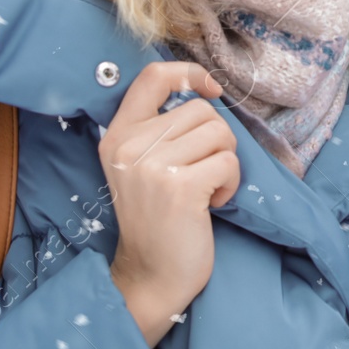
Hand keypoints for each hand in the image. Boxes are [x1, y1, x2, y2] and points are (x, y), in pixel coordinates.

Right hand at [101, 61, 239, 346]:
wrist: (151, 275)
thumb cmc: (158, 218)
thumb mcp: (142, 167)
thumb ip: (160, 129)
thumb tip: (206, 92)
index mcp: (117, 135)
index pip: (153, 76)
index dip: (190, 73)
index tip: (212, 90)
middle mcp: (129, 146)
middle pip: (201, 110)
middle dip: (217, 140)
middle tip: (203, 173)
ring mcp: (152, 166)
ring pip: (219, 133)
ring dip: (225, 161)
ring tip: (207, 189)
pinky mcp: (179, 187)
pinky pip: (228, 162)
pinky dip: (230, 183)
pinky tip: (212, 204)